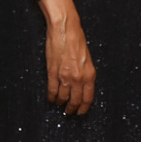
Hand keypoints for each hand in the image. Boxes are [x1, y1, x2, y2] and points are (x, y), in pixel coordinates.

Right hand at [39, 0, 94, 114]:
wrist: (65, 29)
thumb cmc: (76, 40)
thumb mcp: (87, 58)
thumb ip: (85, 73)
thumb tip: (82, 85)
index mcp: (90, 74)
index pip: (88, 98)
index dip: (83, 108)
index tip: (81, 112)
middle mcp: (79, 78)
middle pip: (75, 100)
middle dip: (72, 108)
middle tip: (69, 111)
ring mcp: (65, 76)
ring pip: (63, 97)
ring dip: (60, 103)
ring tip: (58, 105)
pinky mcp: (53, 72)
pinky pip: (52, 90)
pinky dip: (51, 96)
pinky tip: (51, 99)